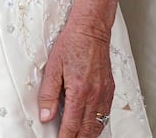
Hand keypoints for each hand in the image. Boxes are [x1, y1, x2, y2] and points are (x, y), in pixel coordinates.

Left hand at [38, 19, 113, 135]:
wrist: (91, 29)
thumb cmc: (72, 43)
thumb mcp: (53, 67)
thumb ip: (48, 94)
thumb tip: (45, 115)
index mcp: (79, 91)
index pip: (71, 126)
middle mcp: (94, 95)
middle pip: (87, 131)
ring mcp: (104, 93)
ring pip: (98, 125)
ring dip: (88, 135)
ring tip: (77, 137)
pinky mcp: (109, 89)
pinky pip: (105, 114)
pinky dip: (98, 124)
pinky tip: (90, 125)